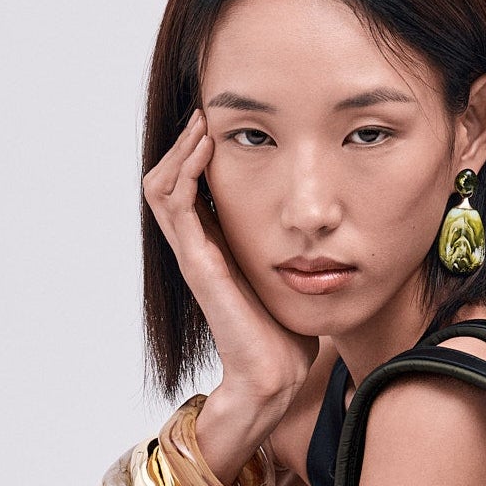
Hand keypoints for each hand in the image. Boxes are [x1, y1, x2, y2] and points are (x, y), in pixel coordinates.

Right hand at [143, 105, 318, 406]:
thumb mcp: (290, 275)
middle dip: (184, 141)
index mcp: (216, 246)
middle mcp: (198, 246)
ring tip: (202, 122)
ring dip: (179, 148)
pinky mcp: (197, 262)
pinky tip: (206, 147)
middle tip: (207, 111)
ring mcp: (193, 254)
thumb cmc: (287, 332)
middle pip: (168, 179)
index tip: (225, 122)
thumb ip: (294, 249)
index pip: (191, 186)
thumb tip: (324, 226)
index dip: (199, 152)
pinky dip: (185, 170)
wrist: (275, 373)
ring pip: (161, 186)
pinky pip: (174, 205)